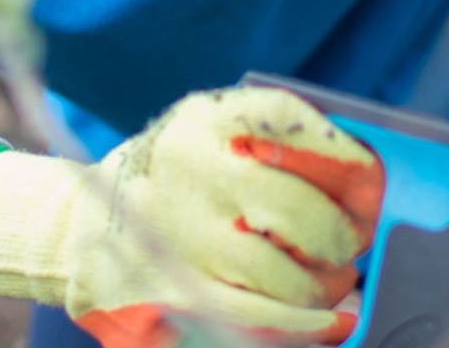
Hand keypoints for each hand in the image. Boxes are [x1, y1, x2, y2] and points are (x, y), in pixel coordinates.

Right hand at [0, 87, 384, 347]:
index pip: (287, 121)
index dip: (344, 156)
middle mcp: (188, 171)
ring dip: (325, 286)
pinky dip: (305, 327)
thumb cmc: (174, 177)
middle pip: (297, 210)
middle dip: (340, 236)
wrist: (79, 224)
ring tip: (335, 285)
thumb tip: (365, 181)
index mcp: (203, 122)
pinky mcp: (174, 292)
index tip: (369, 181)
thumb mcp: (210, 130)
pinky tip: (332, 324)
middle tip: (349, 246)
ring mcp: (179, 235)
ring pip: (284, 274)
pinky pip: (257, 318)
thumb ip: (275, 136)